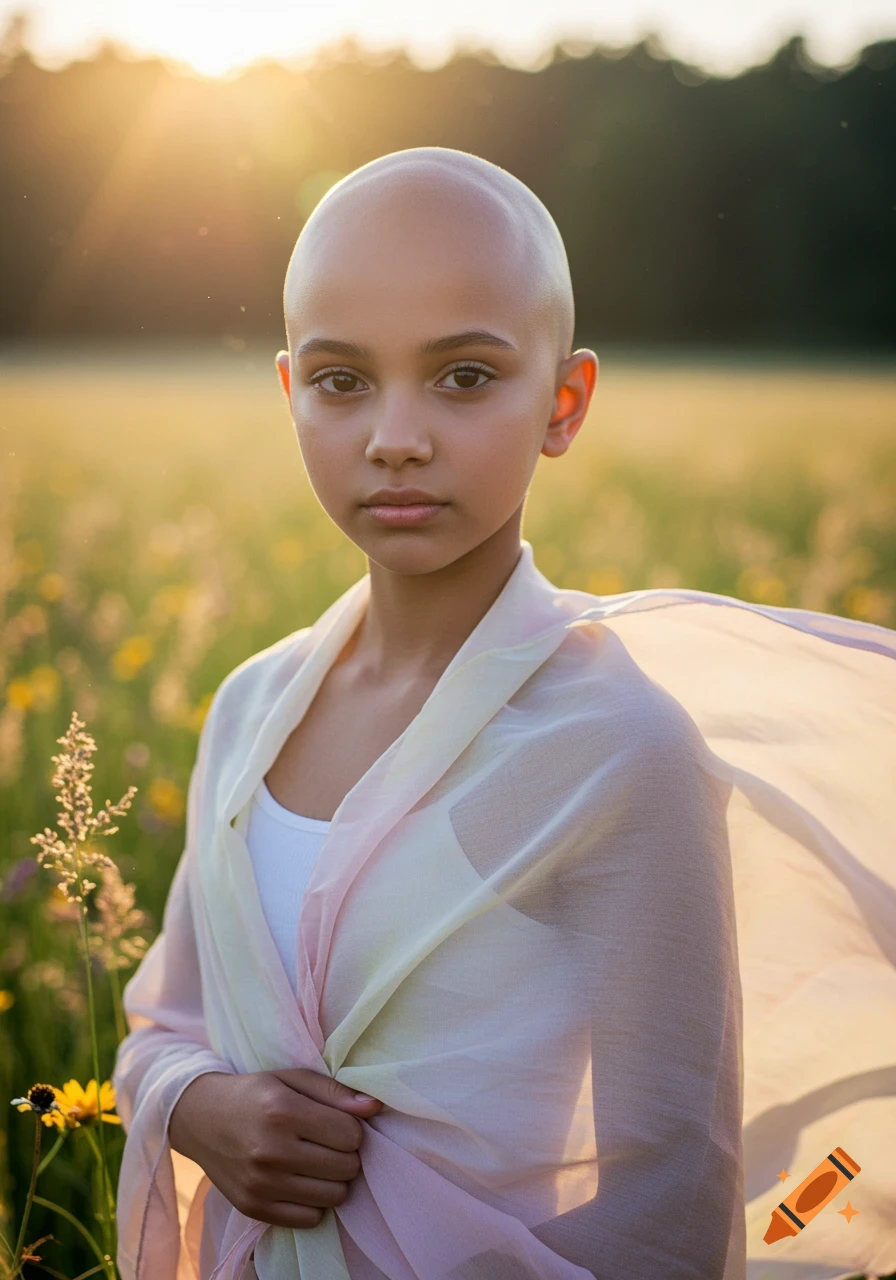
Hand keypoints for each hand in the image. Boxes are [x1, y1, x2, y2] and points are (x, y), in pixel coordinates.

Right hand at [168, 1067, 382, 1228]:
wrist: (201, 1118)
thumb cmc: (254, 1093)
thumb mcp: (292, 1079)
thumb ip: (335, 1092)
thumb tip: (374, 1108)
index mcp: (283, 1112)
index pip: (350, 1134)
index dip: (351, 1127)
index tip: (337, 1122)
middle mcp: (272, 1151)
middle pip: (346, 1166)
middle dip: (346, 1153)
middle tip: (328, 1142)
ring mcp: (261, 1185)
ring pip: (334, 1196)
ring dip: (334, 1179)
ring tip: (317, 1161)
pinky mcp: (254, 1208)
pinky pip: (311, 1219)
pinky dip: (314, 1202)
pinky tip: (301, 1181)